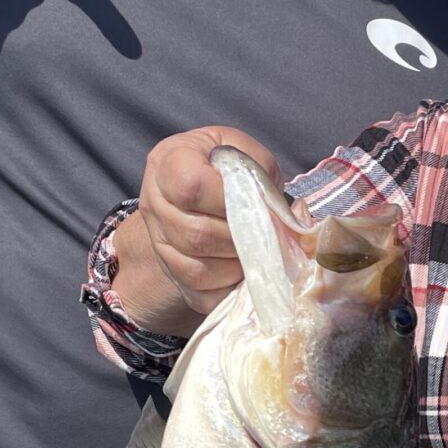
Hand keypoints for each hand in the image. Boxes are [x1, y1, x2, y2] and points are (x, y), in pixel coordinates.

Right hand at [116, 125, 283, 328]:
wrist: (196, 189)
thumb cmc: (226, 168)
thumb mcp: (245, 153)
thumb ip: (264, 176)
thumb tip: (292, 218)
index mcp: (169, 163)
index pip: (191, 188)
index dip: (230, 201)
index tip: (256, 202)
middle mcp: (155, 205)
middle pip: (197, 236)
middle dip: (243, 239)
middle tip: (269, 234)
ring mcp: (160, 245)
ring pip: (199, 271)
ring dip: (240, 266)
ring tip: (260, 251)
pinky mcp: (174, 275)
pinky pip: (202, 294)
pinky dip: (232, 288)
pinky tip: (248, 272)